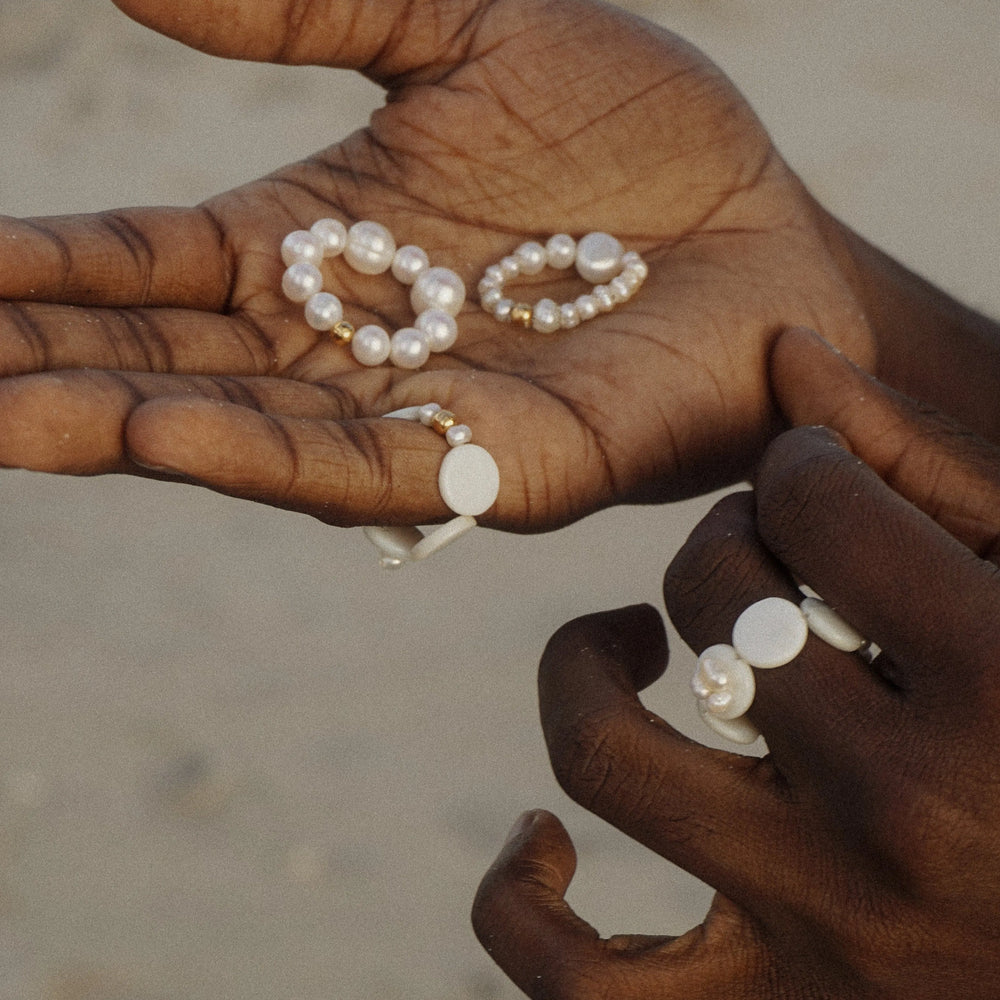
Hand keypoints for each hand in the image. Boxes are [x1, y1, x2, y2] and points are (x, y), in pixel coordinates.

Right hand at [0, 0, 876, 530]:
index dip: (39, 266)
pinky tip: (159, 435)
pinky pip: (362, 465)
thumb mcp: (473, 27)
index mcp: (325, 244)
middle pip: (165, 358)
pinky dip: (258, 454)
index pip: (148, 262)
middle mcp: (348, 343)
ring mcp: (416, 415)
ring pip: (240, 427)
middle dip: (42, 362)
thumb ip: (316, 5)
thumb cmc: (643, 141)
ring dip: (114, 420)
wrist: (768, 237)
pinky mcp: (499, 468)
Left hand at [472, 331, 999, 996]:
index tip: (820, 490)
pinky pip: (573, 987)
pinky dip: (519, 903)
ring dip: (582, 667)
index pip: (816, 499)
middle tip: (762, 561)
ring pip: (605, 756)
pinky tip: (542, 836)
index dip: (805, 469)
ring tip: (623, 638)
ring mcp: (822, 932)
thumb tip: (789, 351)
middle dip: (725, 545)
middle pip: (713, 601)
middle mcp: (904, 814)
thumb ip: (933, 463)